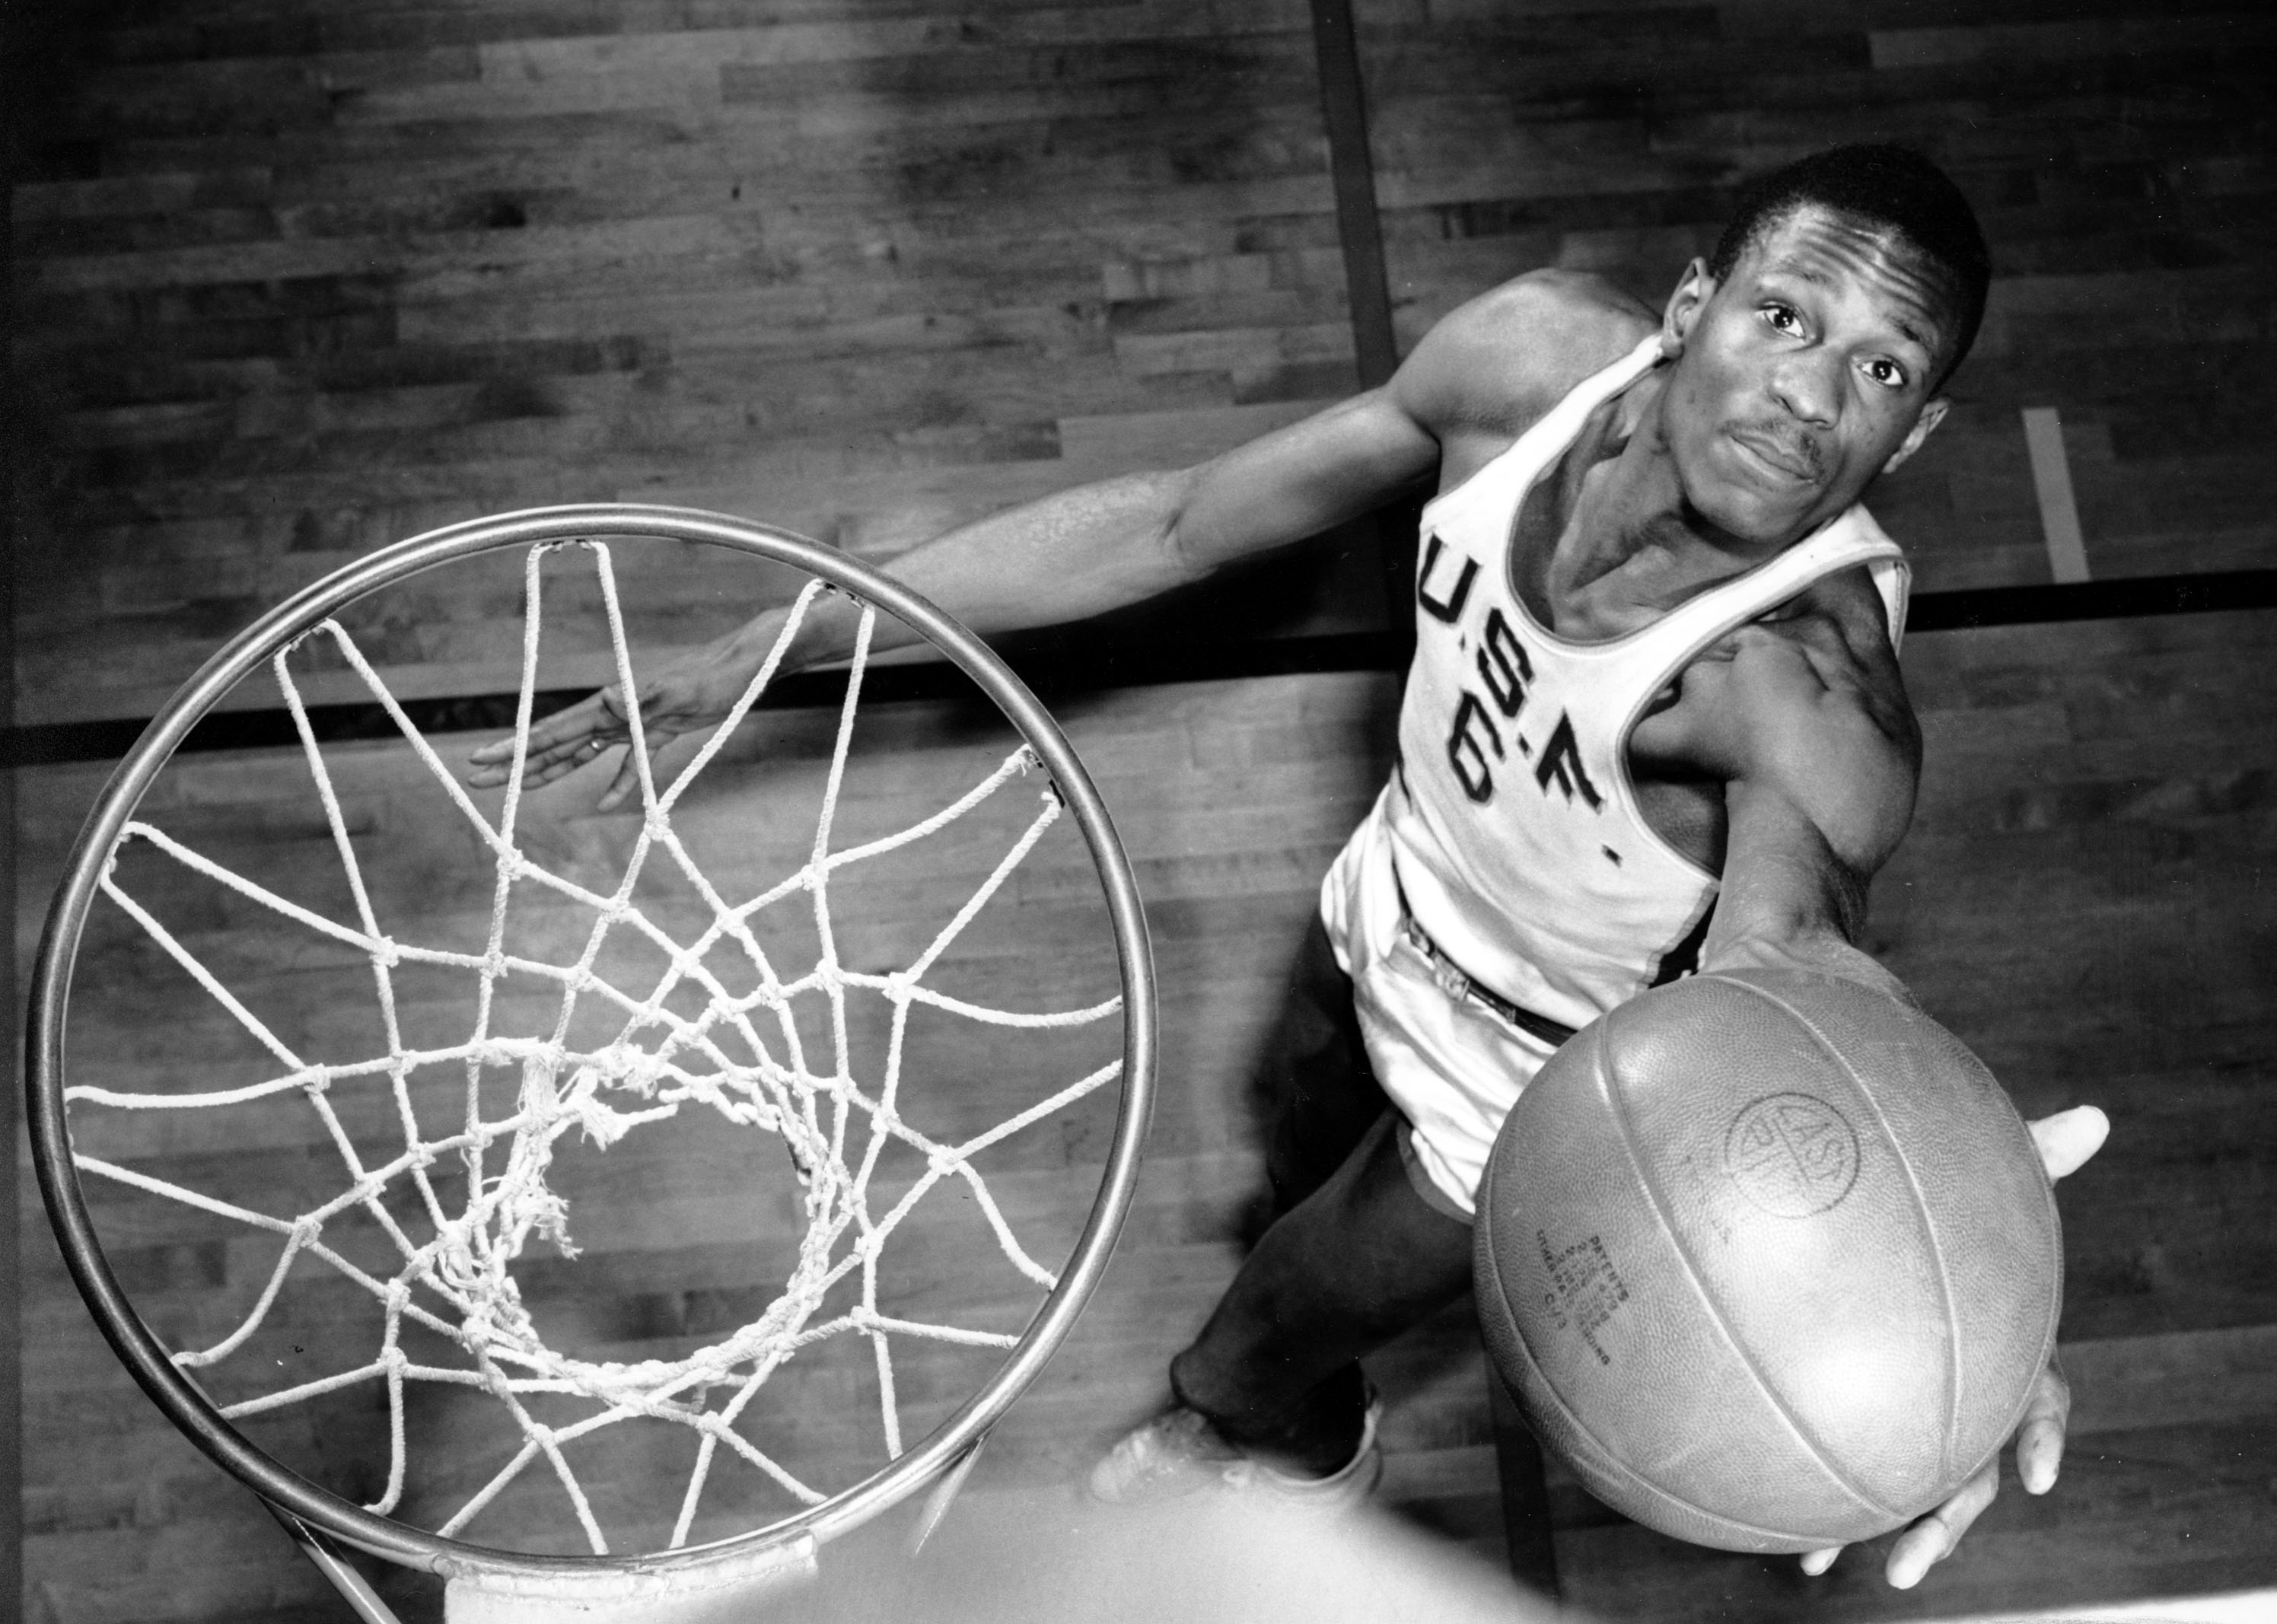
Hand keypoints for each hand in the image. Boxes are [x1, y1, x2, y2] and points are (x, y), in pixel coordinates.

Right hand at [464, 625, 778, 810]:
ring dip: (551, 772)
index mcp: (610, 706)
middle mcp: (614, 714)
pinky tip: (605, 803)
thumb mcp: (681, 689)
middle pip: (555, 744)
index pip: (553, 731)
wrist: (744, 667)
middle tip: (478, 782)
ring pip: (582, 754)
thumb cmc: (715, 677)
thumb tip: (606, 700)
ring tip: (520, 789)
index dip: (517, 748)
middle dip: (517, 763)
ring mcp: (633, 724)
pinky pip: (629, 765)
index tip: (483, 761)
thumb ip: (644, 696)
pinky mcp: (658, 733)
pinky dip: (617, 784)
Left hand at [1800, 1104, 2110, 1587]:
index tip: (2035, 1475)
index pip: (2040, 1397)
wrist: (1867, 1204)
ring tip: (1822, 1565)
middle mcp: (1963, 1391)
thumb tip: (2097, 1115)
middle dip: (1944, 1521)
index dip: (2040, 1437)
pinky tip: (1777, 1539)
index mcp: (2004, 1348)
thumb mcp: (1979, 1174)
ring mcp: (1911, 1408)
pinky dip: (1811, 1507)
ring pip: (1905, 1486)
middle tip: (1911, 1559)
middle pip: (1966, 1472)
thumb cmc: (1948, 1198)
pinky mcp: (1856, 1413)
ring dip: (1870, 1530)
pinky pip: (1840, 1468)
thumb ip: (2026, 1152)